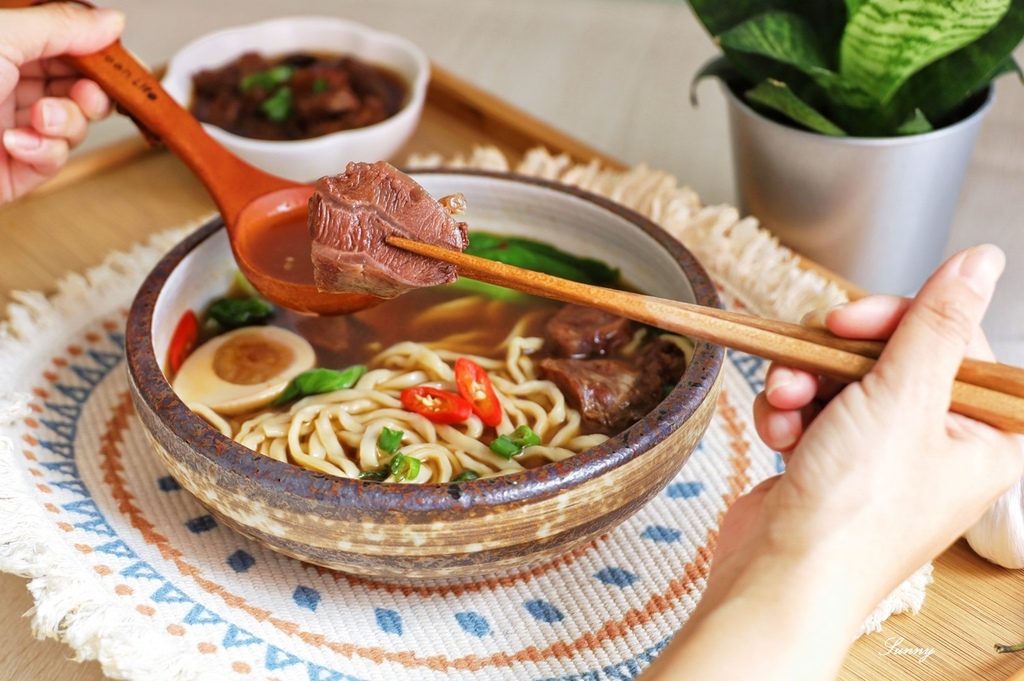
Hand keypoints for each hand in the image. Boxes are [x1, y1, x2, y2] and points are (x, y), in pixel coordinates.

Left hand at [0, 3, 123, 202]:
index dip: (96, 50)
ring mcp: (10, 124)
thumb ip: (61, 24)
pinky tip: (14, 144)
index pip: (63, 40)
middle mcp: (4, 81)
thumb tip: (111, 20)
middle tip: (87, 93)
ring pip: (74, 122)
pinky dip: (45, 151)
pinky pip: (56, 157)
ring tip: (39, 121)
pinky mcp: (15, 167)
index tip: (122, 59)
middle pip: (77, 82)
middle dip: (90, 91)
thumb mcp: (1, 37)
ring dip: (67, 122)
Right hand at [642, 244, 1023, 679]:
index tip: (856, 321)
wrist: (781, 576)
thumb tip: (980, 261)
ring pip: (841, 379)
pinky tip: (776, 431)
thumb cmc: (855, 510)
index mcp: (984, 434)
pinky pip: (812, 409)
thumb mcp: (903, 398)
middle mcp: (937, 444)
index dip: (904, 321)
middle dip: (838, 356)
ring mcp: (880, 456)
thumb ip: (937, 324)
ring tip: (784, 403)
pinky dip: (788, 413)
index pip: (958, 343)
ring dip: (803, 382)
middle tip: (815, 350)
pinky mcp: (831, 463)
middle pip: (893, 356)